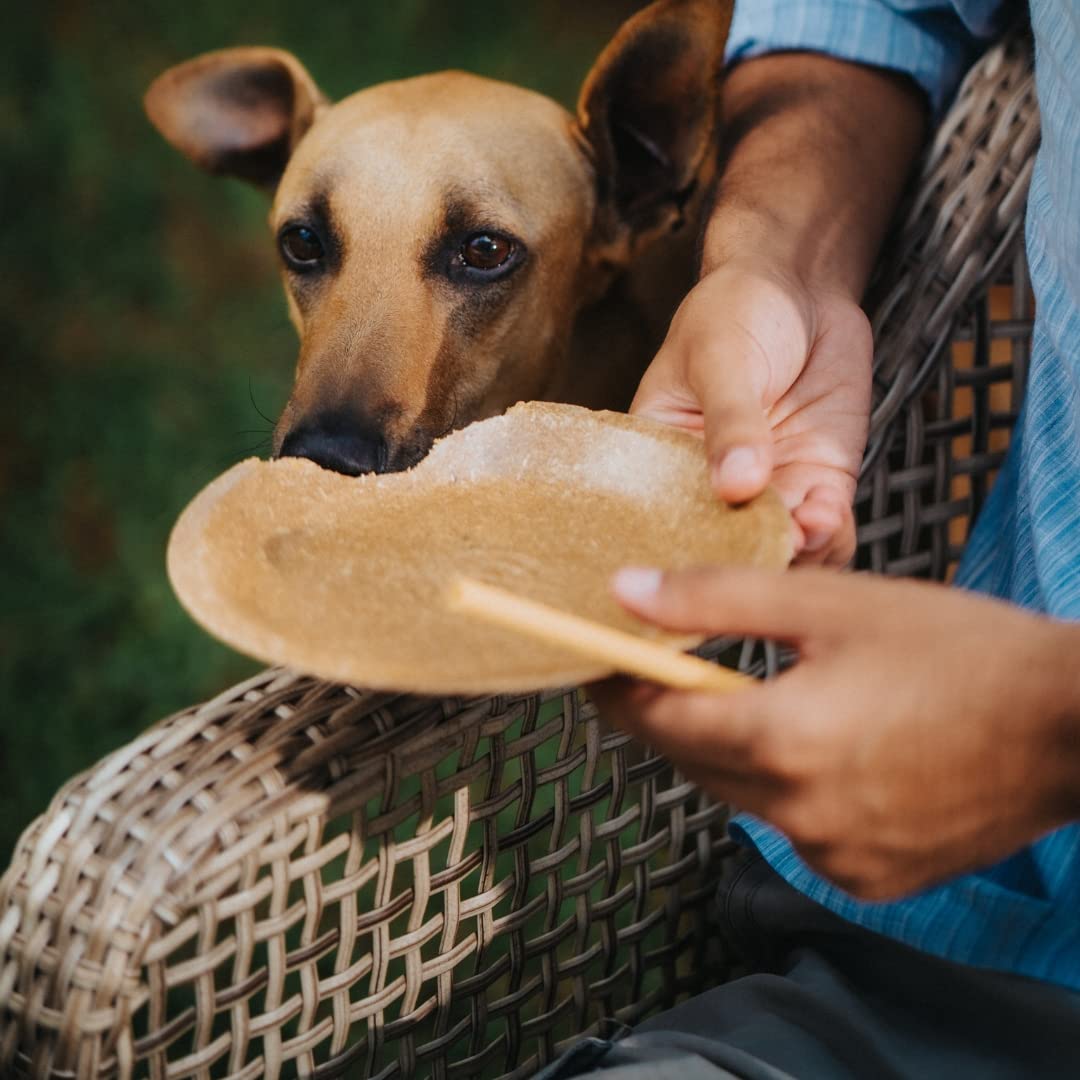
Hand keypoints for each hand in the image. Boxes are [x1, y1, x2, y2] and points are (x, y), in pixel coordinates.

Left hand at [591, 566, 1079, 899]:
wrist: (1076, 726)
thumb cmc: (962, 652)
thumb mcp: (832, 605)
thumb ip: (716, 599)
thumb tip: (624, 593)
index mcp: (782, 740)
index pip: (654, 720)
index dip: (614, 687)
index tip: (592, 661)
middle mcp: (798, 813)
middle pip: (693, 759)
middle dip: (675, 713)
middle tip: (678, 665)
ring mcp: (834, 855)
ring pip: (742, 794)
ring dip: (735, 748)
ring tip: (775, 695)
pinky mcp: (868, 878)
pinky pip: (794, 828)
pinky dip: (791, 788)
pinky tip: (834, 748)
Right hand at [633, 260, 871, 565]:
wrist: (801, 282)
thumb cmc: (735, 309)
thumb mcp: (719, 358)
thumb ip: (730, 420)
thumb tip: (736, 484)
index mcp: (664, 461)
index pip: (664, 519)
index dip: (682, 548)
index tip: (704, 556)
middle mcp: (712, 486)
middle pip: (723, 544)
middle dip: (747, 554)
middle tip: (766, 544)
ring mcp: (769, 486)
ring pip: (778, 545)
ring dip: (793, 550)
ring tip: (804, 528)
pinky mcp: (819, 478)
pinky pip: (824, 526)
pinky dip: (830, 532)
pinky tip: (829, 513)